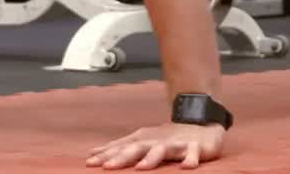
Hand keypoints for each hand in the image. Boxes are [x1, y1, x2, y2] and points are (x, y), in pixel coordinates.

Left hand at [86, 122, 224, 169]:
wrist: (200, 123)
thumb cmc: (166, 137)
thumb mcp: (141, 141)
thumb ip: (119, 148)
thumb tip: (93, 153)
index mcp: (143, 140)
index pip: (121, 148)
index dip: (105, 155)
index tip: (89, 163)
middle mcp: (156, 141)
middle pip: (137, 148)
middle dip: (122, 157)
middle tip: (107, 166)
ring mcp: (175, 144)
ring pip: (161, 150)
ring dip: (151, 159)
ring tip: (140, 167)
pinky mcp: (194, 147)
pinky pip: (193, 153)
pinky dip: (190, 159)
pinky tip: (187, 167)